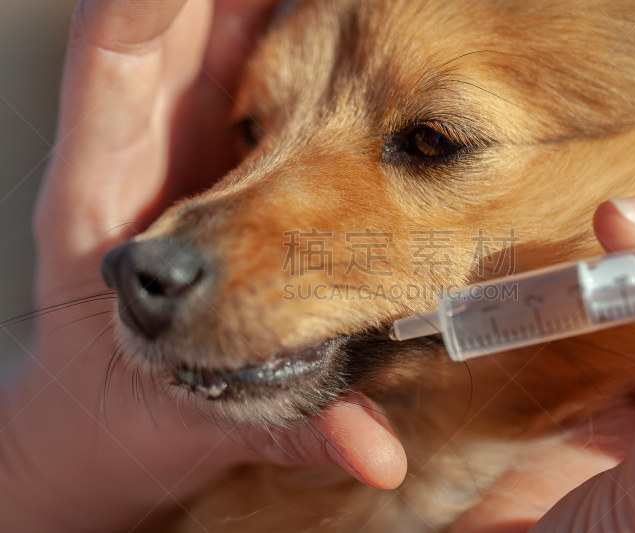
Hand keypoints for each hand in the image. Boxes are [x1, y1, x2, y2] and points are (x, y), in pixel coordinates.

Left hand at [0, 2, 404, 531]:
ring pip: (209, 42)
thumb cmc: (119, 415)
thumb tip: (381, 453)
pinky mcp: (213, 167)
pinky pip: (244, 82)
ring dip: (260, 5)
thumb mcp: (193, 422)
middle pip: (166, 28)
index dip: (149, 3)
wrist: (94, 426)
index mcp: (94, 196)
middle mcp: (131, 156)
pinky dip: (280, 39)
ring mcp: (173, 154)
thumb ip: (295, 426)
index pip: (107, 56)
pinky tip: (325, 22)